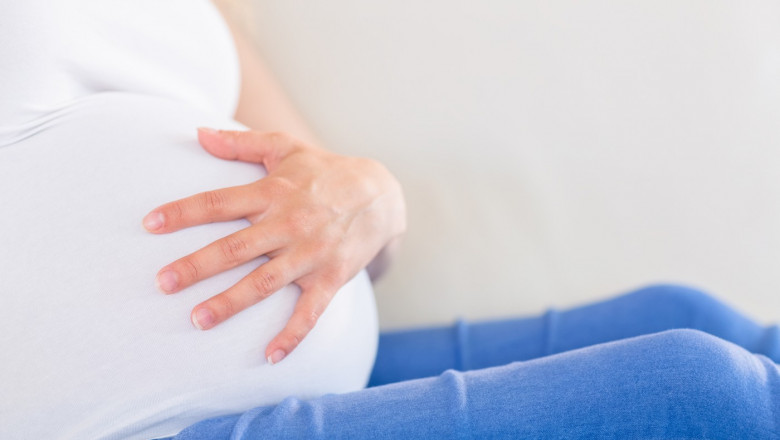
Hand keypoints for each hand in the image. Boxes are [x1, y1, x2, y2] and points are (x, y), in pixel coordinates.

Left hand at [143, 128, 404, 363]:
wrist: (381, 196)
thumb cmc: (324, 172)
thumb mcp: (286, 148)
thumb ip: (241, 143)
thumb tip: (198, 134)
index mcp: (273, 192)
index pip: (220, 202)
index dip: (184, 212)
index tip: (150, 223)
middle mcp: (288, 224)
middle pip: (236, 247)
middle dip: (198, 266)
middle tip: (163, 283)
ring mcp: (310, 254)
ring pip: (265, 282)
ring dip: (231, 302)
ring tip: (198, 320)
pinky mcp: (331, 278)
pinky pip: (311, 312)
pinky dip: (292, 335)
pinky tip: (270, 357)